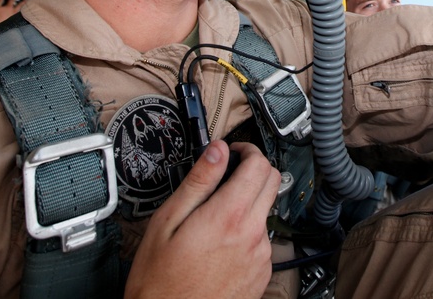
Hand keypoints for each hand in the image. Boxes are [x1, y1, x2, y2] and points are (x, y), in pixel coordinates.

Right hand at [0, 0, 22, 27]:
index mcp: (9, 7)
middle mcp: (13, 12)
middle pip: (19, 6)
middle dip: (23, 2)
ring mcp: (13, 17)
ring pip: (19, 11)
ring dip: (21, 8)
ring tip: (23, 7)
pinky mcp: (12, 21)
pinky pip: (16, 16)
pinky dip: (17, 14)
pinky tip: (17, 14)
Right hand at [125, 141, 280, 298]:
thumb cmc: (160, 282)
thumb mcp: (167, 222)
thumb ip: (198, 181)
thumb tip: (215, 151)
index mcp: (229, 217)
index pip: (258, 165)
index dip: (247, 150)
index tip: (233, 152)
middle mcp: (252, 235)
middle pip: (272, 182)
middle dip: (254, 169)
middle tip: (230, 173)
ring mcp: (260, 256)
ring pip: (266, 211)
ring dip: (249, 203)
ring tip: (216, 215)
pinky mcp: (262, 273)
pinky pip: (262, 239)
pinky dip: (248, 231)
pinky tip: (222, 242)